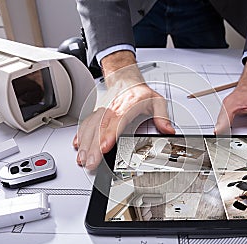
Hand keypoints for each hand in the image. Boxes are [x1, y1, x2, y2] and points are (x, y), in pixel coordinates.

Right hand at [73, 51, 174, 169]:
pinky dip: (80, 135)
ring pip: (91, 127)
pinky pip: (86, 123)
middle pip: (100, 128)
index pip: (117, 120)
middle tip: (91, 162)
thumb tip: (168, 130)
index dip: (109, 134)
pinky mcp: (96, 113)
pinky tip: (77, 145)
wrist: (126, 79)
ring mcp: (103, 110)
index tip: (104, 147)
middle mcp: (112, 107)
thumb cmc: (140, 93)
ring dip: (85, 144)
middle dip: (93, 147)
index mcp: (128, 104)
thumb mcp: (156, 101)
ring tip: (83, 159)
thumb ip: (162, 117)